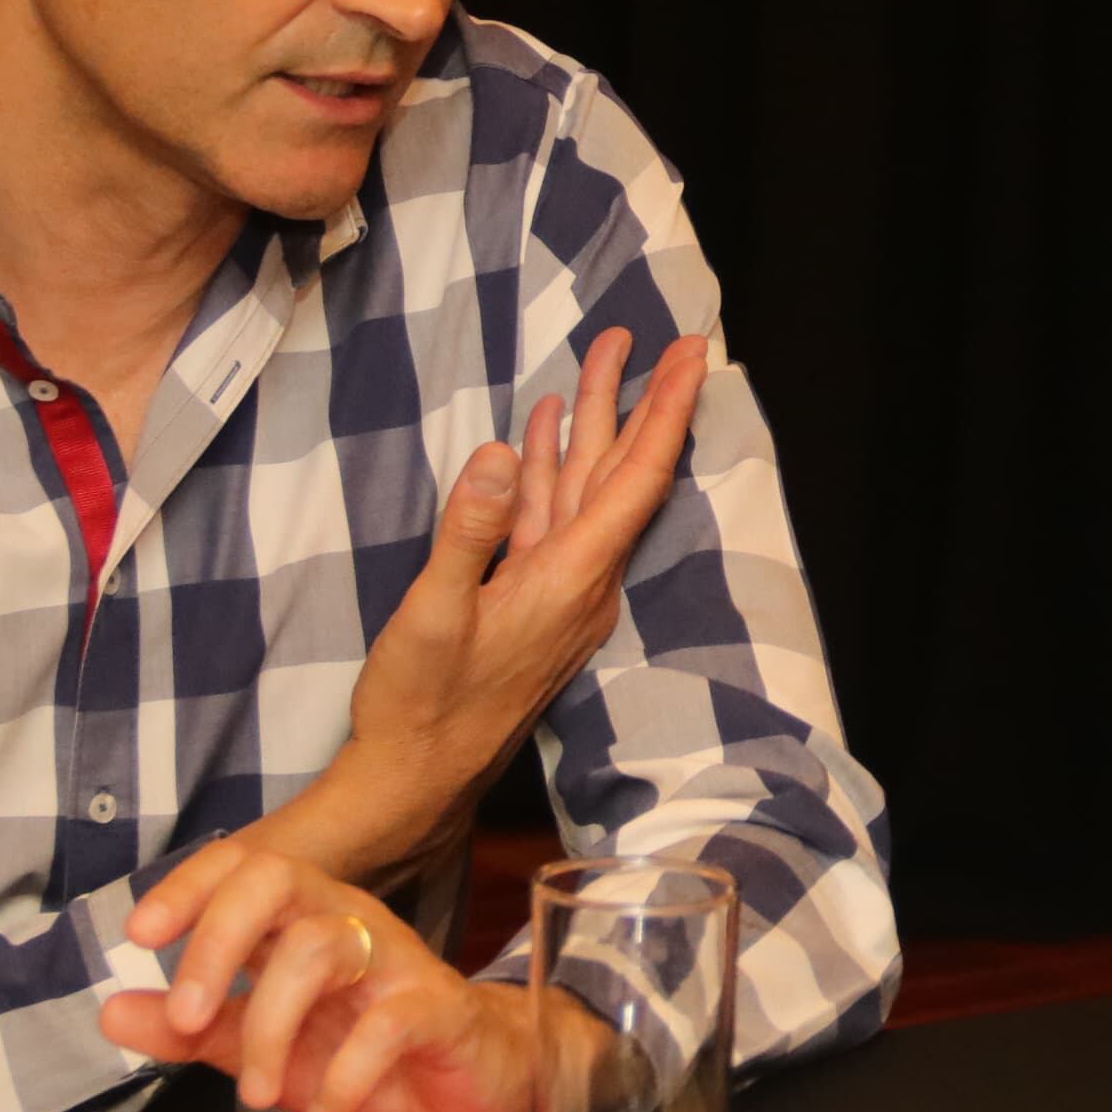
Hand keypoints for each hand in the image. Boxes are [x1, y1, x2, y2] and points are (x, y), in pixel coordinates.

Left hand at [101, 838, 532, 1111]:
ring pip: (322, 948)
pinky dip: (344, 1074)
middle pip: (280, 879)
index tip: (139, 937)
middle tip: (185, 1017)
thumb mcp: (264, 1049)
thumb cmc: (368, 1056)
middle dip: (218, 941)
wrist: (476, 1086)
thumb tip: (111, 1011)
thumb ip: (193, 1031)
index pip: (243, 865)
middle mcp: (347, 922)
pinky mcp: (438, 1009)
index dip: (188, 886)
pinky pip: (387, 1023)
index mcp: (301, 921)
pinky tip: (324, 1109)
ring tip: (253, 1092)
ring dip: (270, 1026)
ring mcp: (395, 961)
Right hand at [266, 327, 711, 885]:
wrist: (416, 777)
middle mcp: (580, 583)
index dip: (668, 412)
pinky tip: (536, 434)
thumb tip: (500, 455)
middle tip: (648, 334)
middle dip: (634, 400)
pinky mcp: (532, 602)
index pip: (637, 480)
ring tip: (600, 358)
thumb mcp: (432, 614)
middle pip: (619, 475)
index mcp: (570, 581)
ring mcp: (558, 593)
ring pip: (584, 491)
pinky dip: (546, 471)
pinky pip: (550, 520)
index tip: (695, 356)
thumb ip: (468, 533)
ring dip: (589, 427)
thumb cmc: (420, 705)